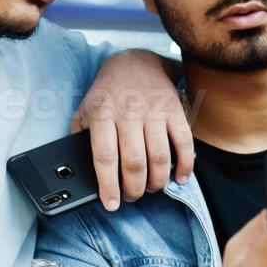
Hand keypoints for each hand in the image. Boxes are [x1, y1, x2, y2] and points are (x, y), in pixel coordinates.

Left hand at [74, 50, 193, 210]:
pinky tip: (180, 178)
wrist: (135, 63)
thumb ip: (80, 138)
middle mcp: (129, 112)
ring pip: (160, 157)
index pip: (105, 156)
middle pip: (135, 162)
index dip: (108, 185)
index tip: (111, 204)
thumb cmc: (107, 94)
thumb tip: (80, 171)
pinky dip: (185, 165)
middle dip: (135, 188)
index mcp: (103, 113)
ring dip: (157, 181)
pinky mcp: (175, 110)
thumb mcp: (85, 111)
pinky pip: (184, 142)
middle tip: (133, 196)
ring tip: (152, 188)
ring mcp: (154, 111)